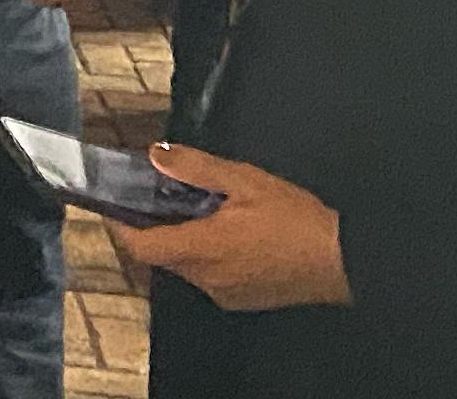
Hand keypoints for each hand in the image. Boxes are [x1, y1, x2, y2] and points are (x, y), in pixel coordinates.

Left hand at [110, 147, 350, 310]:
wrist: (344, 260)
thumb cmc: (294, 219)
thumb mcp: (244, 181)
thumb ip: (195, 168)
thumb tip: (155, 155)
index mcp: (201, 249)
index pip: (140, 247)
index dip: (120, 226)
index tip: (112, 205)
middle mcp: (206, 278)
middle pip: (161, 256)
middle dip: (155, 227)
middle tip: (161, 196)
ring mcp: (225, 293)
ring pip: (185, 266)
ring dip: (182, 240)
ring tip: (198, 209)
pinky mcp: (243, 300)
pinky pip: (209, 277)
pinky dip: (205, 255)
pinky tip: (225, 233)